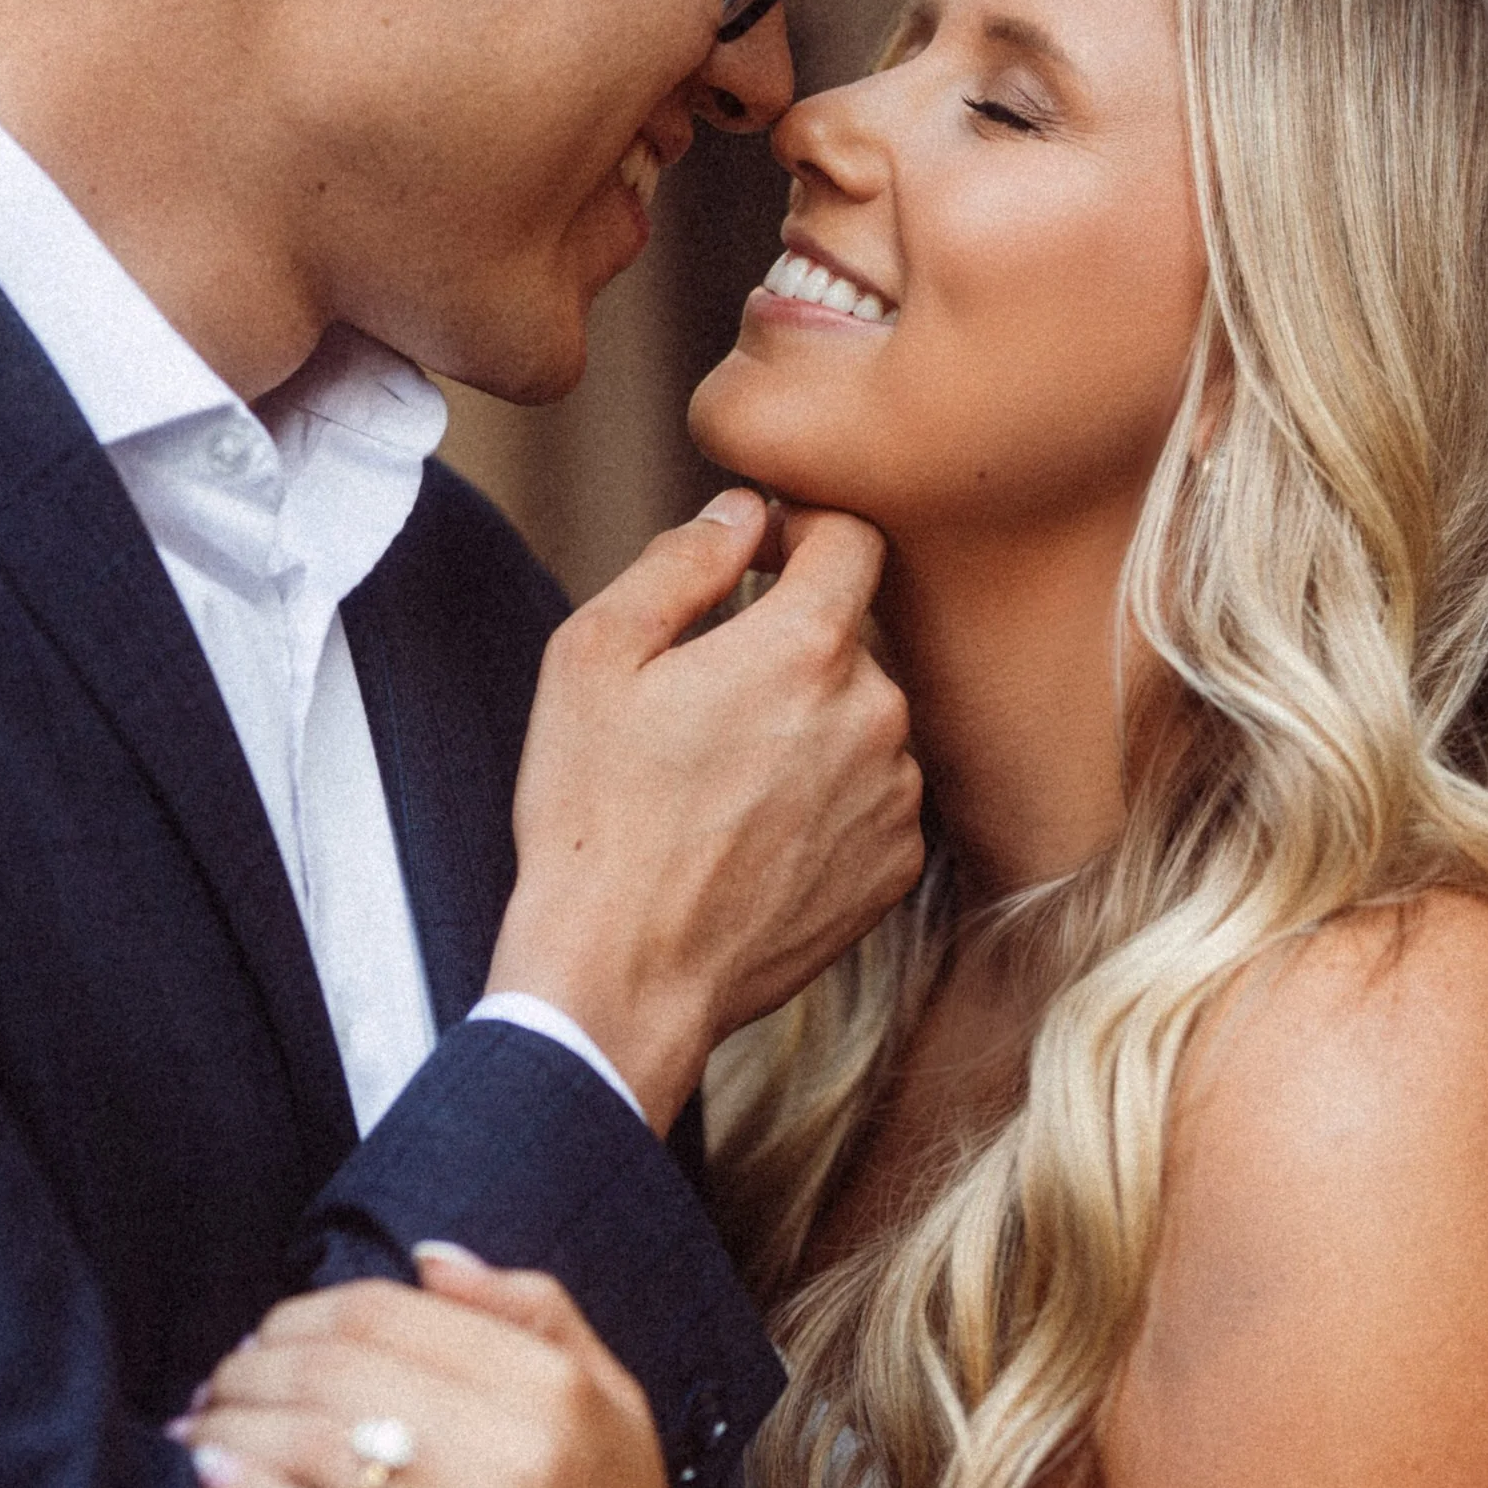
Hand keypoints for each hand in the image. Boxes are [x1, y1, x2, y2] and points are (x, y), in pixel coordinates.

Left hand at [178, 1248, 740, 1487]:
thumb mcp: (615, 1413)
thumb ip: (536, 1314)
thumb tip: (428, 1257)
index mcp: (558, 1387)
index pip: (386, 1312)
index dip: (299, 1315)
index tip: (261, 1341)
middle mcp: (528, 1449)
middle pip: (340, 1370)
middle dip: (251, 1368)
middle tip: (213, 1389)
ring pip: (322, 1445)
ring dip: (235, 1427)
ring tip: (197, 1434)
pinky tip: (211, 1481)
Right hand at [487, 490, 923, 1127]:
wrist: (621, 977)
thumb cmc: (591, 814)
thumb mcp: (593, 657)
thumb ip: (681, 561)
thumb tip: (744, 511)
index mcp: (807, 646)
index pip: (852, 537)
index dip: (801, 535)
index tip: (758, 564)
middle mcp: (876, 713)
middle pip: (850, 637)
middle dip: (789, 648)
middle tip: (703, 704)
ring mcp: (894, 796)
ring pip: (864, 719)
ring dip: (812, 727)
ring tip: (722, 783)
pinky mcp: (896, 867)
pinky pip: (873, 798)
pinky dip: (827, 801)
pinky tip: (752, 835)